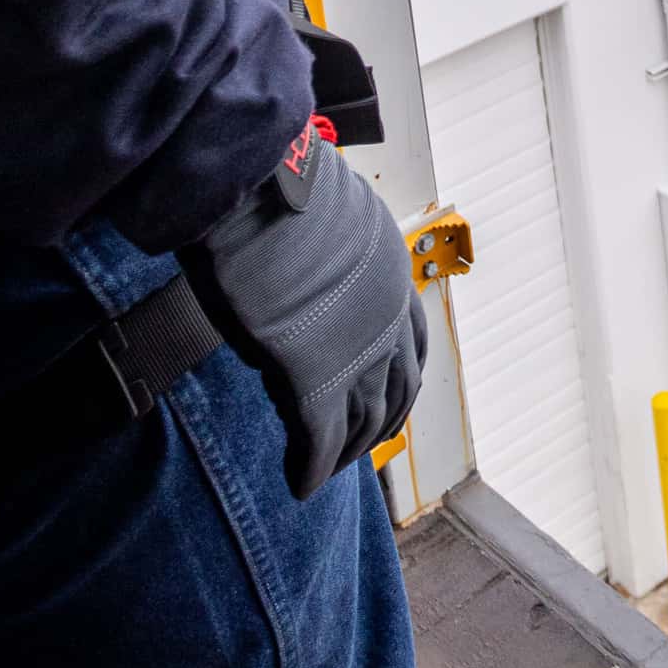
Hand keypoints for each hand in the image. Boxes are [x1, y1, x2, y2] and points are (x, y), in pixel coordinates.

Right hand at [183, 115, 426, 499]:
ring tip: (321, 471)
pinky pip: (318, 445)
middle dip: (378, 423)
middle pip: (395, 392)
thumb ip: (328, 251)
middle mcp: (386, 320)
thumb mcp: (325, 214)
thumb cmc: (274, 184)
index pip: (411, 345)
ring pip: (362, 425)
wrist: (256, 187)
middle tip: (357, 447)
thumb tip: (308, 259)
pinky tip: (297, 483)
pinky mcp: (314, 384)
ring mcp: (355, 355)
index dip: (399, 378)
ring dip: (345, 454)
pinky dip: (309, 470)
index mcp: (393, 277)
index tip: (386, 399)